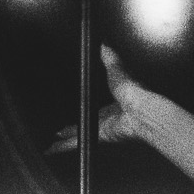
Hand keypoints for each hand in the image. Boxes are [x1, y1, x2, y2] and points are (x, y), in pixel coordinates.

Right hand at [45, 45, 162, 153]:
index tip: (75, 109)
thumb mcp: (117, 69)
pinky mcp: (97, 136)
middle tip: (60, 130)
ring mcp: (102, 128)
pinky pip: (78, 142)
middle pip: (85, 123)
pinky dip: (64, 146)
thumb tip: (104, 45)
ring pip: (79, 134)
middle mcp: (108, 117)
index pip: (94, 106)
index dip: (84, 108)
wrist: (141, 109)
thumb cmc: (134, 90)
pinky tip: (53, 149)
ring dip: (66, 139)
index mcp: (113, 102)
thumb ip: (110, 59)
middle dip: (72, 127)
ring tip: (52, 143)